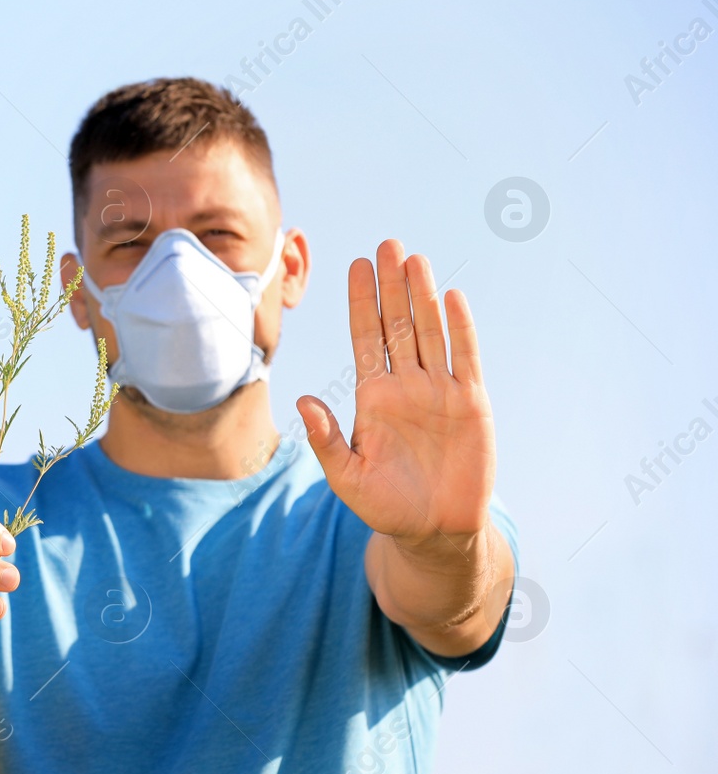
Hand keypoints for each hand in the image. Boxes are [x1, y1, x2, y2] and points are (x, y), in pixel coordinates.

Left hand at [296, 240, 494, 551]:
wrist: (435, 530)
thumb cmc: (387, 506)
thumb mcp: (347, 477)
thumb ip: (325, 440)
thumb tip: (302, 400)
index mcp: (373, 397)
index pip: (365, 338)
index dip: (360, 302)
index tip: (355, 265)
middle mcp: (405, 385)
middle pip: (397, 324)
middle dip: (391, 285)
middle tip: (386, 244)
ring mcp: (439, 391)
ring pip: (429, 332)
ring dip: (423, 295)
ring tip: (414, 258)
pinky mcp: (471, 403)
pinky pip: (466, 358)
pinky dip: (460, 328)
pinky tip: (451, 298)